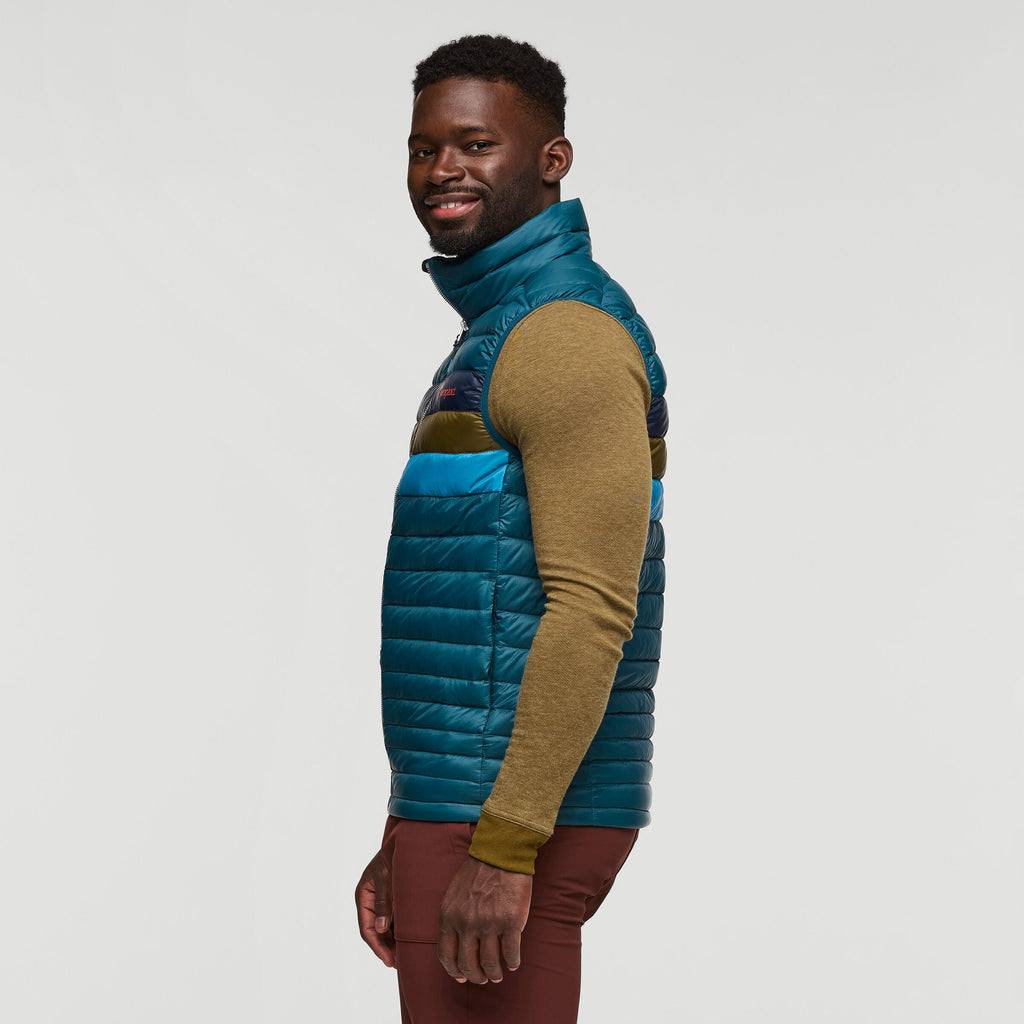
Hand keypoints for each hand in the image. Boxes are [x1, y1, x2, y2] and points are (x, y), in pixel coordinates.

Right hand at [355, 850, 395, 967]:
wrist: (406, 839)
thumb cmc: (393, 855)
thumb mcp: (385, 877)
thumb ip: (383, 902)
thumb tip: (381, 928)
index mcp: (363, 896)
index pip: (367, 929)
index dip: (378, 947)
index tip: (390, 961)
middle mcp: (370, 901)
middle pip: (376, 932)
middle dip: (386, 948)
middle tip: (399, 964)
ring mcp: (382, 900)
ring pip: (385, 928)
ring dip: (393, 942)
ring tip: (406, 956)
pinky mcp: (394, 899)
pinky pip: (395, 920)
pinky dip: (400, 931)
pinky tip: (410, 940)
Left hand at [438, 856, 531, 984]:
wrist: (501, 853)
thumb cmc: (478, 872)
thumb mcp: (454, 895)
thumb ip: (453, 919)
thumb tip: (456, 947)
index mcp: (449, 916)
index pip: (446, 956)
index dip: (454, 971)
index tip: (461, 977)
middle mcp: (466, 923)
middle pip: (468, 964)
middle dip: (476, 976)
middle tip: (483, 978)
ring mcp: (489, 924)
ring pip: (490, 963)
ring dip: (494, 973)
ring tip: (498, 974)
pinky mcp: (511, 922)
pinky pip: (511, 953)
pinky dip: (512, 962)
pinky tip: (513, 962)